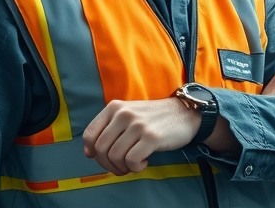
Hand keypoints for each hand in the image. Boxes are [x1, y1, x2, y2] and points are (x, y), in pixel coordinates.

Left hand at [83, 98, 198, 174]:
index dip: (92, 152)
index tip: (103, 157)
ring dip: (122, 167)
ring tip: (134, 164)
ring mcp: (137, 125)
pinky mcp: (151, 137)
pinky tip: (144, 161)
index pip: (89, 135)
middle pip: (101, 149)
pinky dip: (135, 168)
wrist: (185, 113)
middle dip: (108, 164)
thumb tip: (89, 152)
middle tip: (121, 166)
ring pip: (115, 157)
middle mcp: (124, 114)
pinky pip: (131, 161)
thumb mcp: (128, 114)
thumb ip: (108, 128)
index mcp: (114, 107)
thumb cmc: (154, 118)